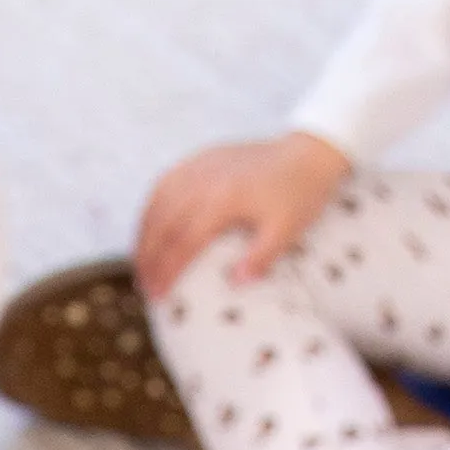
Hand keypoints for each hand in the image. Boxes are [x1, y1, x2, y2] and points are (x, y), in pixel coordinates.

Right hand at [134, 130, 348, 303]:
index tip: (158, 296)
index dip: (167, 270)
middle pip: (163, 222)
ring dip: (145, 232)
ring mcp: (200, 165)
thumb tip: (235, 284)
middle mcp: (204, 179)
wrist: (307, 153)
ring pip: (158, 200)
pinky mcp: (201, 158)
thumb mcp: (287, 231)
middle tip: (143, 288)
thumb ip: (261, 258)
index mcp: (223, 199)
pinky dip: (152, 206)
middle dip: (148, 257)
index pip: (184, 241)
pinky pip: (166, 181)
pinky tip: (150, 226)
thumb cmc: (300, 196)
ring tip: (141, 262)